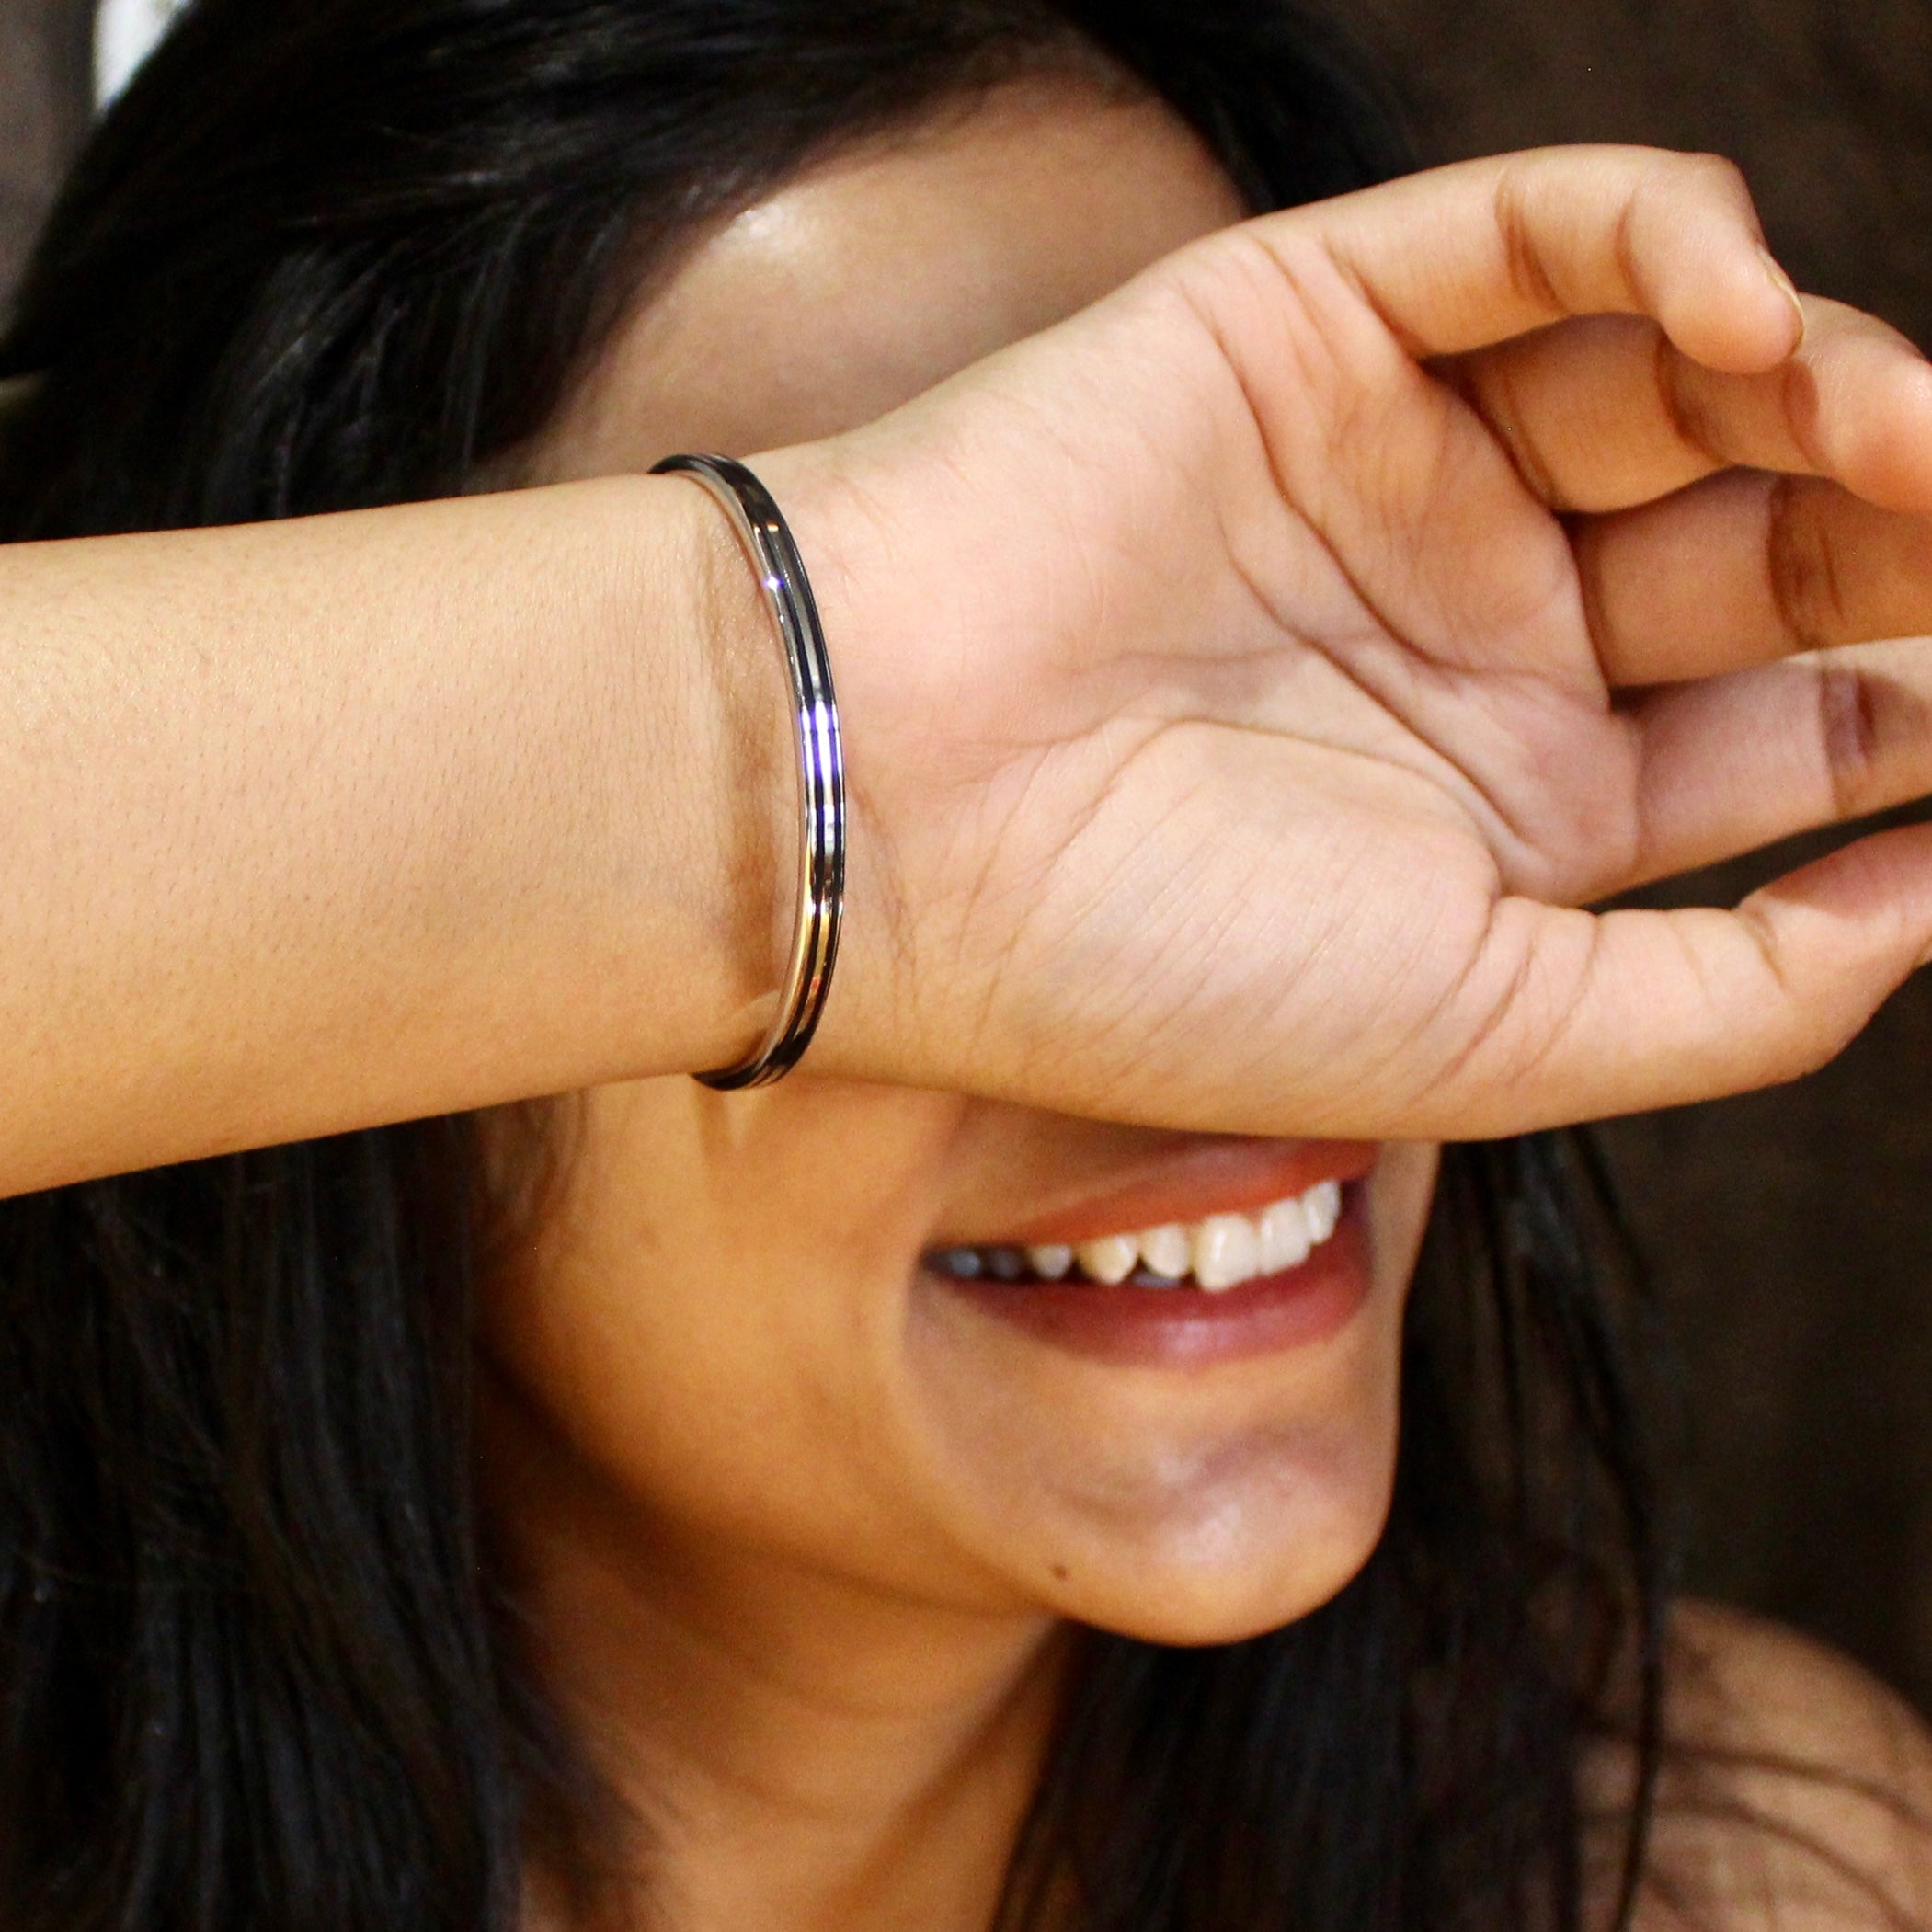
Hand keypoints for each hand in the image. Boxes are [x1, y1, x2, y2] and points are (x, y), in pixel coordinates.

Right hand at [762, 146, 1931, 1140]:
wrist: (881, 825)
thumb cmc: (1150, 963)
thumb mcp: (1492, 1039)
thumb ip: (1737, 996)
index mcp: (1525, 804)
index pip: (1801, 723)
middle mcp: (1476, 630)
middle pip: (1773, 538)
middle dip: (1909, 527)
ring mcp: (1396, 471)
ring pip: (1681, 374)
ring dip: (1830, 380)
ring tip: (1899, 428)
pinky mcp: (1307, 327)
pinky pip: (1531, 236)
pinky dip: (1666, 240)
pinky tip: (1748, 311)